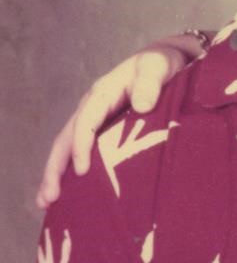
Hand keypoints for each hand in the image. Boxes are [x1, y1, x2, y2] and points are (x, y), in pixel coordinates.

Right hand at [36, 35, 205, 207]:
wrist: (163, 60)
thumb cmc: (160, 64)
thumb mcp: (158, 66)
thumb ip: (150, 83)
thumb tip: (142, 105)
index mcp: (103, 93)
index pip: (86, 121)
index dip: (81, 145)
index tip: (82, 170)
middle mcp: (91, 107)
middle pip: (66, 138)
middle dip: (55, 168)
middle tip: (49, 197)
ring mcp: (94, 118)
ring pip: (67, 147)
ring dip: (56, 173)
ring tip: (46, 202)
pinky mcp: (101, 128)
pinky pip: (80, 149)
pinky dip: (70, 170)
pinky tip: (67, 193)